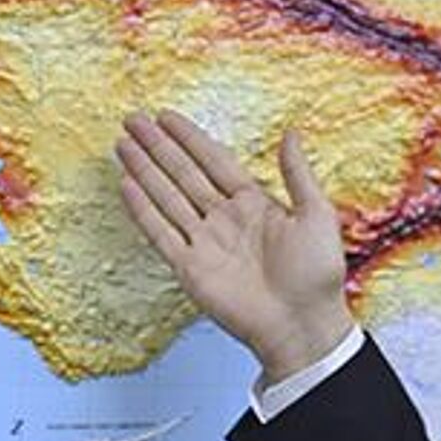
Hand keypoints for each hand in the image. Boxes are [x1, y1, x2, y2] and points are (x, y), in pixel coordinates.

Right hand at [116, 109, 355, 380]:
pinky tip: (127, 185)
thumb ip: (298, 174)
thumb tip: (292, 132)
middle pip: (184, 175)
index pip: (214, 162)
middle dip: (158, 147)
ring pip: (167, 198)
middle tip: (133, 121)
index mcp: (254, 204)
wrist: (303, 324)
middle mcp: (224, 220)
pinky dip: (143, 210)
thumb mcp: (317, 215)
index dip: (190, 139)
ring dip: (145, 171)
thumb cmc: (317, 275)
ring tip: (123, 144)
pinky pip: (161, 233)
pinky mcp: (190, 268)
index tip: (166, 117)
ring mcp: (205, 243)